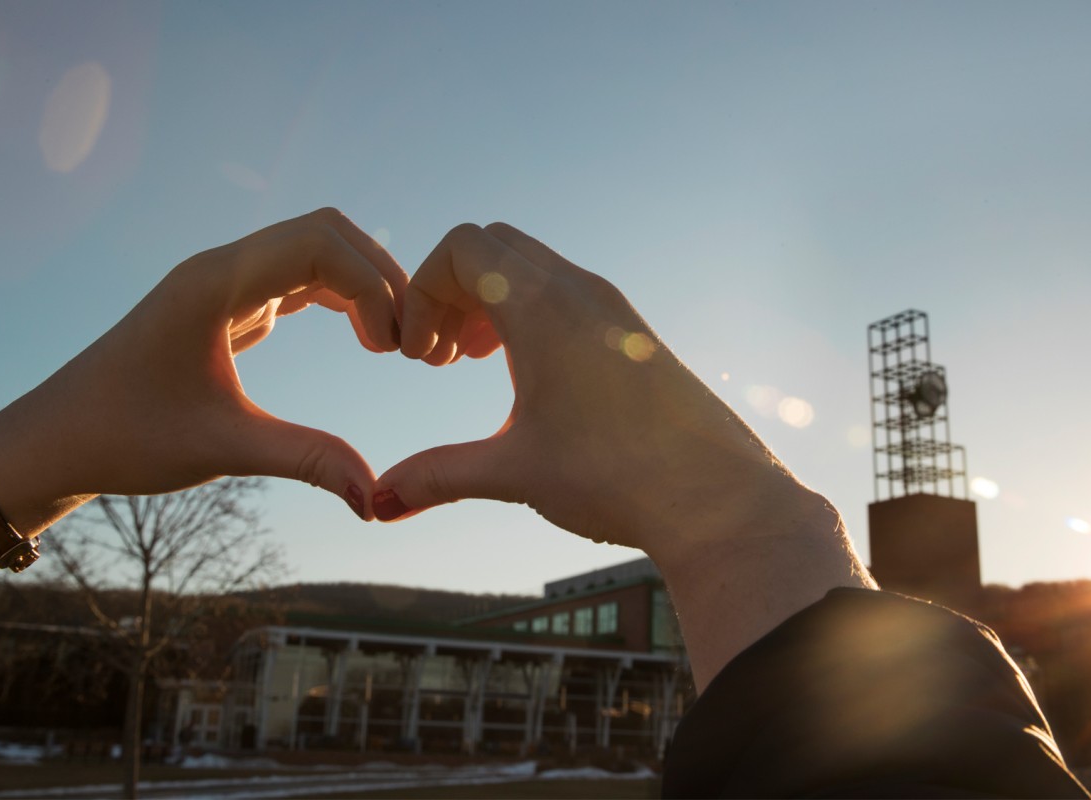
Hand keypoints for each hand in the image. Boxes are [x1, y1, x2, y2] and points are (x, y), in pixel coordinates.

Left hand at [0, 208, 404, 527]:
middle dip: (379, 277)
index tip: (391, 349)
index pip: (319, 243)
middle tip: (406, 343)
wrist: (57, 440)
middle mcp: (220, 268)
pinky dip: (340, 299)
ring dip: (362, 286)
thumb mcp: (222, 449)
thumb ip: (305, 461)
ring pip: (315, 250)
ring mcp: (223, 282)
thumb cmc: (124, 438)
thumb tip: (376, 498)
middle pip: (326, 233)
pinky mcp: (226, 304)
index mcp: (213, 284)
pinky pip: (298, 278)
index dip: (372, 285)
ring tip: (389, 345)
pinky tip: (363, 340)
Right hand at [373, 222, 798, 558]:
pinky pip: (566, 290)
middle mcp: (578, 289)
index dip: (421, 292)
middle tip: (441, 357)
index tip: (419, 357)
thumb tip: (377, 504)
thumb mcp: (513, 473)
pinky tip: (529, 376)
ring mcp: (612, 306)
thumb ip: (437, 477)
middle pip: (492, 246)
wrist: (714, 497)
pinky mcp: (633, 331)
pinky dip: (530, 312)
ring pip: (532, 266)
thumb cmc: (615, 477)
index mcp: (541, 306)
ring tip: (476, 363)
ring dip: (490, 301)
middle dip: (451, 290)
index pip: (461, 247)